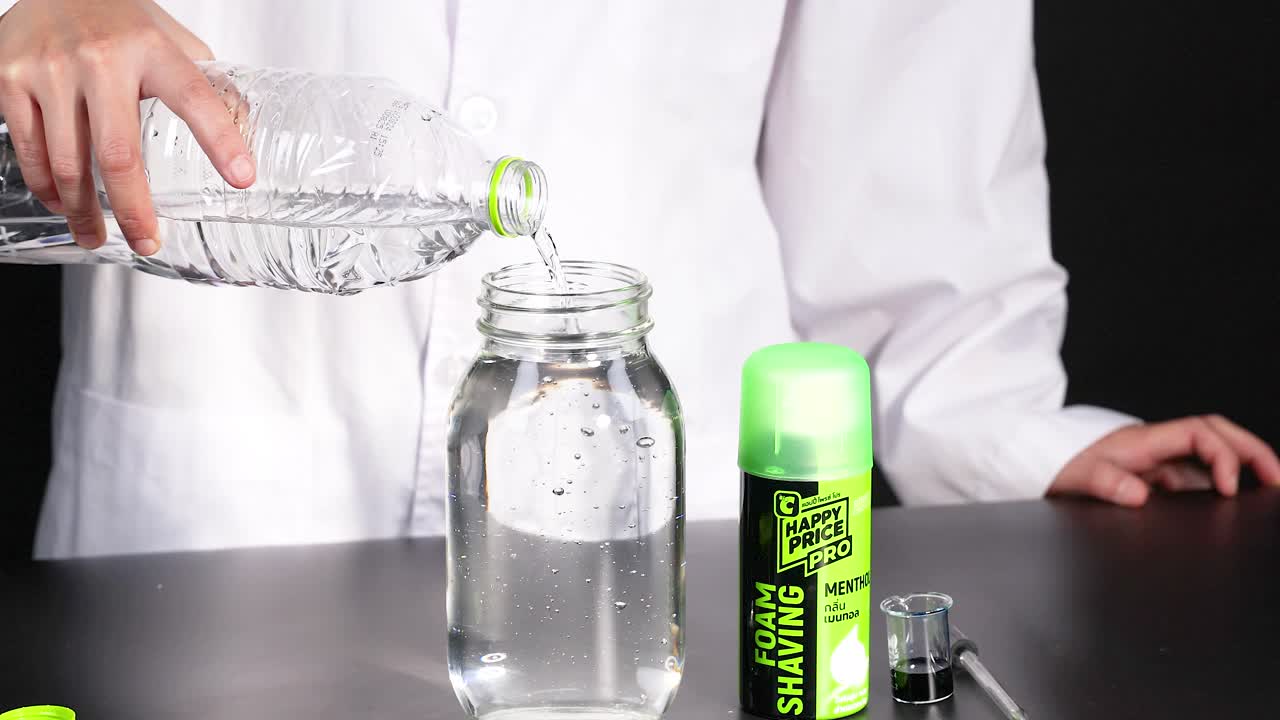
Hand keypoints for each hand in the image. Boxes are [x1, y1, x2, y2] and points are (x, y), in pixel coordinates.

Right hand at [0, 0, 254, 255]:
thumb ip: (207, 82)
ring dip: (84, 211)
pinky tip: (62, 203)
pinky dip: (47, 186)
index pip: (196, 98)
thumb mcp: (171, 40)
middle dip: (134, 210)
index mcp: (151, 48)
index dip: (221, 141)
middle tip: (147, 242)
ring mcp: (50, 70)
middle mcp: (100, 59)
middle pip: (119, 155)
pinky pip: (30, 149)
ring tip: (98, 236)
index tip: (242, 178)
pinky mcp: (9, 79)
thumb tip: (249, 128)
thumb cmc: (116, 19)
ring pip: (69, 162)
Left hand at [1050, 415, 1279, 506]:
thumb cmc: (1058, 464)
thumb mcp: (1078, 476)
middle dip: (1251, 450)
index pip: (1199, 433)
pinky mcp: (1154, 475)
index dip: (1222, 456)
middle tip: (1278, 478)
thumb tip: (1139, 495)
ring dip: (1242, 463)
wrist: (1038, 460)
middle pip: (1215, 433)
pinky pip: (1195, 472)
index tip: (1229, 488)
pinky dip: (1220, 480)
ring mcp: (1157, 458)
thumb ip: (1107, 483)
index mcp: (1143, 440)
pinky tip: (1234, 499)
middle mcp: (1156, 444)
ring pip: (1210, 451)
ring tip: (1271, 485)